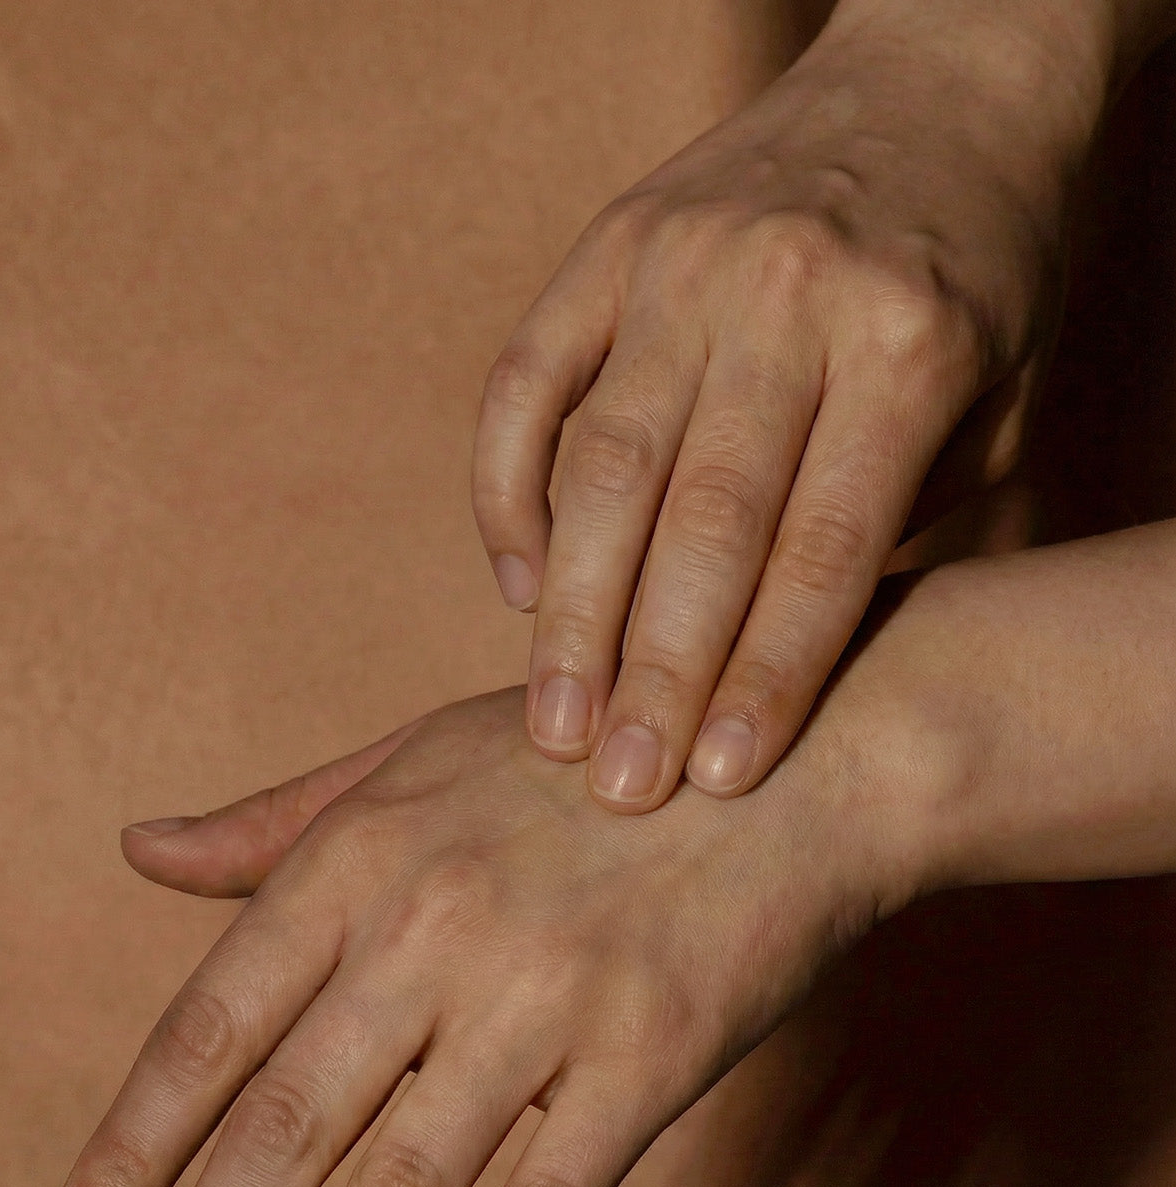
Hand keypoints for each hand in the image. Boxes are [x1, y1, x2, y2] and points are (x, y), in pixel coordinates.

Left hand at [49, 682, 913, 1186]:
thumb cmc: (585, 756)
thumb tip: (138, 851)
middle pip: (294, 1119)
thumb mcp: (421, 757)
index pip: (217, 1021)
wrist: (789, 761)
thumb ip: (280, 819)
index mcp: (367, 850)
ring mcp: (550, 992)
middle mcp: (440, 923)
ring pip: (411, 1181)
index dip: (140, 1141)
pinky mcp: (651, 1052)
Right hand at [473, 0, 1092, 809]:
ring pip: (602, 464)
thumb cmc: (982, 269)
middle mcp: (786, 298)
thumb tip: (773, 657)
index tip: (716, 781)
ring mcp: (683, 263)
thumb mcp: (997, 402)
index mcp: (909, 345)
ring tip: (554, 724)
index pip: (821, 553)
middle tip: (615, 788)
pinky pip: (527, 382)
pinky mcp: (610, 244)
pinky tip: (522, 584)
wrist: (939, 77)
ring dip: (572, 610)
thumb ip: (894, 524)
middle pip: (700, 521)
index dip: (765, 679)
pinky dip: (510, 492)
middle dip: (654, 671)